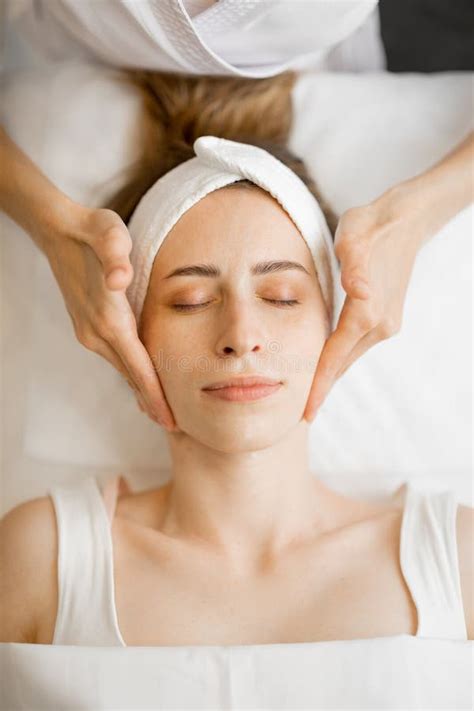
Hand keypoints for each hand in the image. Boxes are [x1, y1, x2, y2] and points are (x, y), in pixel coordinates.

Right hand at [42, 203, 177, 429]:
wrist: (59, 230)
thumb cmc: (93, 231)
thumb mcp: (107, 232)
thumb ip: (115, 254)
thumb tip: (119, 278)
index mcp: (108, 319)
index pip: (138, 367)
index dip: (155, 396)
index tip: (170, 422)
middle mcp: (96, 333)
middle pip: (131, 376)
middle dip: (151, 403)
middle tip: (176, 428)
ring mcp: (89, 332)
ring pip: (122, 368)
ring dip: (141, 391)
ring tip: (161, 413)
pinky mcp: (87, 326)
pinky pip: (116, 358)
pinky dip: (131, 373)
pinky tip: (140, 382)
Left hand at [303, 186, 423, 421]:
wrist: (405, 220)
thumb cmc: (371, 225)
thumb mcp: (355, 236)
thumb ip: (353, 263)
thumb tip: (357, 289)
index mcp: (366, 311)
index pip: (334, 358)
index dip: (318, 388)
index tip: (305, 415)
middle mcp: (379, 324)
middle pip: (342, 364)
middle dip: (322, 390)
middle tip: (301, 417)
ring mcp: (386, 323)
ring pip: (350, 356)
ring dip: (331, 375)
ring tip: (310, 397)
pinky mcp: (387, 318)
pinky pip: (356, 345)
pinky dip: (340, 358)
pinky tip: (328, 365)